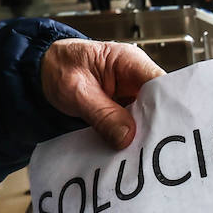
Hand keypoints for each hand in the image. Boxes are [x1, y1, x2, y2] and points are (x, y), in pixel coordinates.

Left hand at [41, 39, 163, 149]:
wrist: (44, 73)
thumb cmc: (59, 69)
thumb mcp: (76, 92)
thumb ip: (102, 114)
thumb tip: (127, 136)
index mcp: (129, 61)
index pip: (160, 82)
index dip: (168, 104)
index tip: (167, 128)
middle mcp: (137, 77)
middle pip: (161, 101)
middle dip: (158, 124)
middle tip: (153, 146)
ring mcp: (133, 93)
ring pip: (151, 115)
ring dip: (146, 132)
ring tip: (144, 151)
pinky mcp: (127, 108)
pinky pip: (137, 123)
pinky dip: (135, 136)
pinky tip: (133, 149)